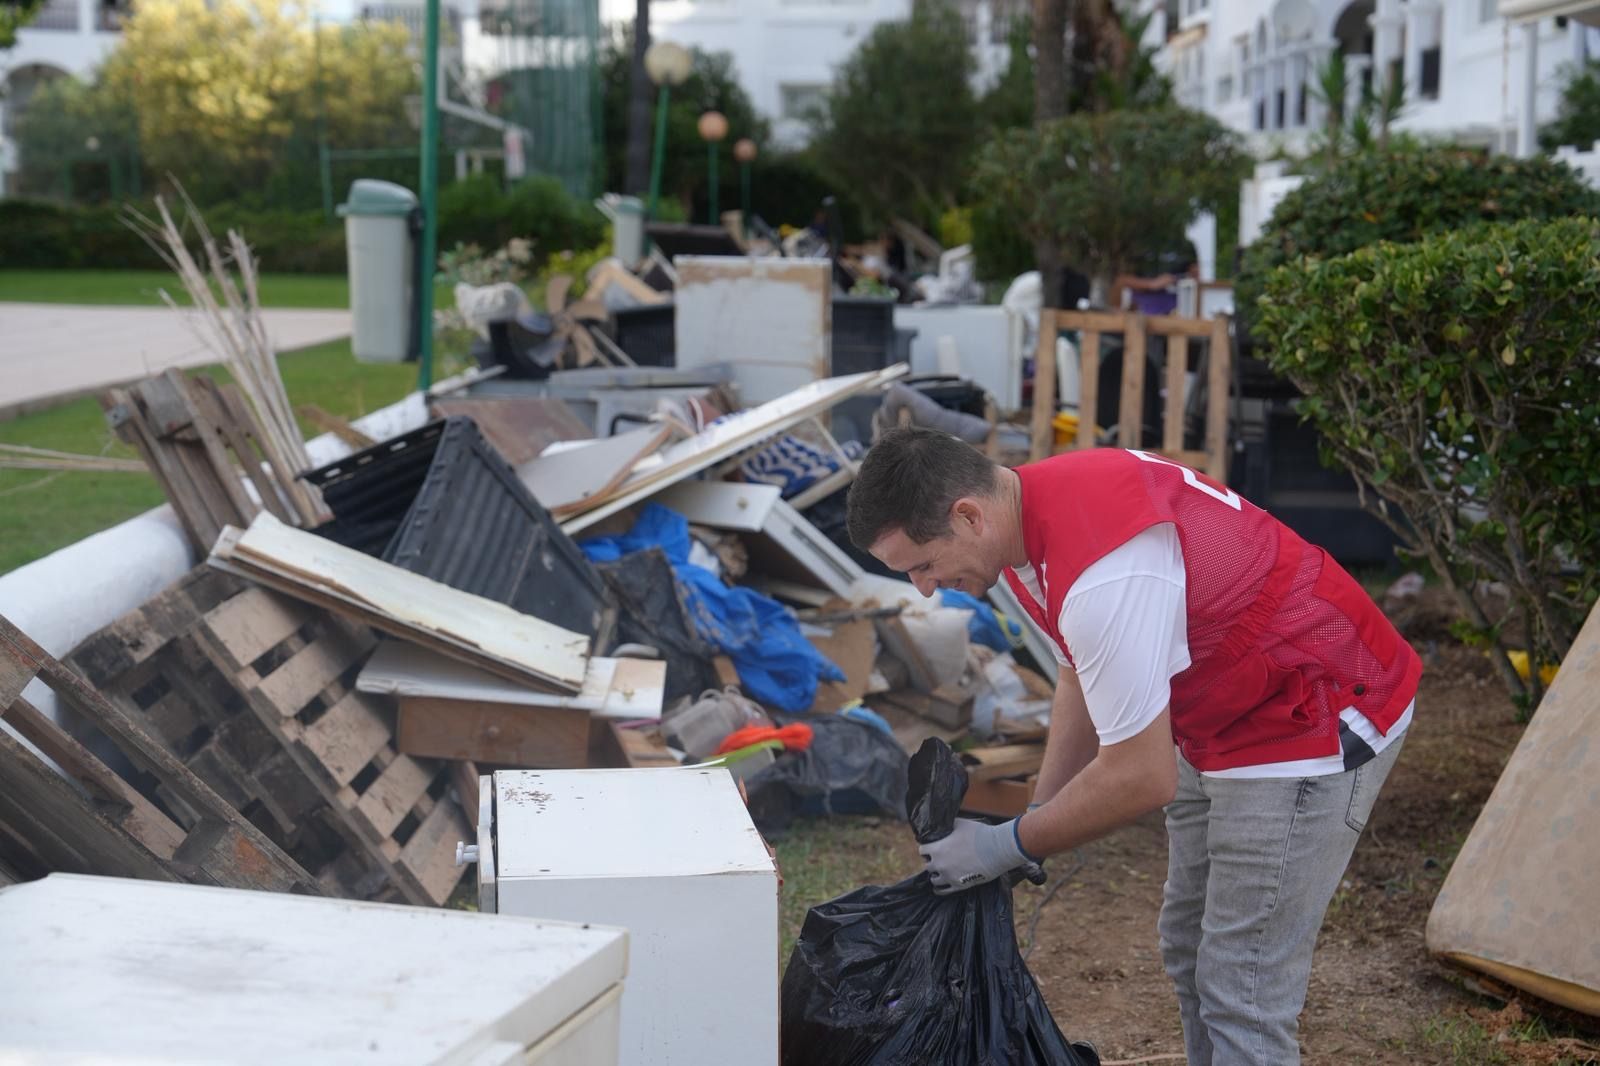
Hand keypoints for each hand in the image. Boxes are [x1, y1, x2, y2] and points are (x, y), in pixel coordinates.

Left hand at [920, 817, 1039, 894]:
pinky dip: (939, 889)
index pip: (922, 850)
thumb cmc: (979, 834)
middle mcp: (940, 864)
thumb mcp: (960, 824)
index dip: (927, 848)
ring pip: (933, 879)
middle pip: (927, 865)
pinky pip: (943, 891)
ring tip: (940, 871)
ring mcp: (948, 877)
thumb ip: (948, 826)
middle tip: (938, 858)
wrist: (996, 849)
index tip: (931, 847)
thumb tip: (944, 824)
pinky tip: (938, 888)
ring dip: (936, 874)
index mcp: (937, 849)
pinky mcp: (958, 886)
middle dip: (932, 861)